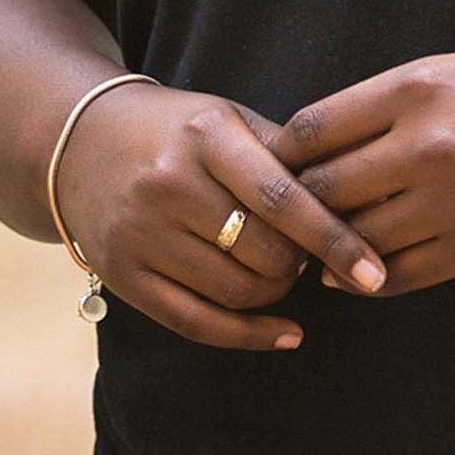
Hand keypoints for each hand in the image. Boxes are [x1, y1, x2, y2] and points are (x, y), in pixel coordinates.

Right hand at [51, 83, 389, 350]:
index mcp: (207, 138)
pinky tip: (284, 334)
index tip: (375, 269)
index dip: (334, 238)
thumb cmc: (182, 132)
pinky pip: (193, 322)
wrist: (79, 142)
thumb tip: (363, 201)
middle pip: (262, 252)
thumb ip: (291, 155)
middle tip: (307, 251)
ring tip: (281, 270)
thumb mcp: (233, 120)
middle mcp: (167, 185)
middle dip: (301, 262)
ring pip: (234, 291)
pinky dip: (246, 334)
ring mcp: (137, 233)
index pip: (283, 198)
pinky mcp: (120, 273)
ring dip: (276, 292)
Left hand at [275, 45, 454, 294]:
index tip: (278, 162)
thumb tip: (330, 143)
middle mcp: (423, 146)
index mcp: (419, 88)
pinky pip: (390, 276)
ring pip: (346, 238)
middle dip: (296, 202)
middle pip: (317, 188)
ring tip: (314, 244)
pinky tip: (351, 270)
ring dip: (324, 244)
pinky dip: (360, 278)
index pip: (307, 129)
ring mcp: (447, 203)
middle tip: (287, 210)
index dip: (281, 151)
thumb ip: (396, 100)